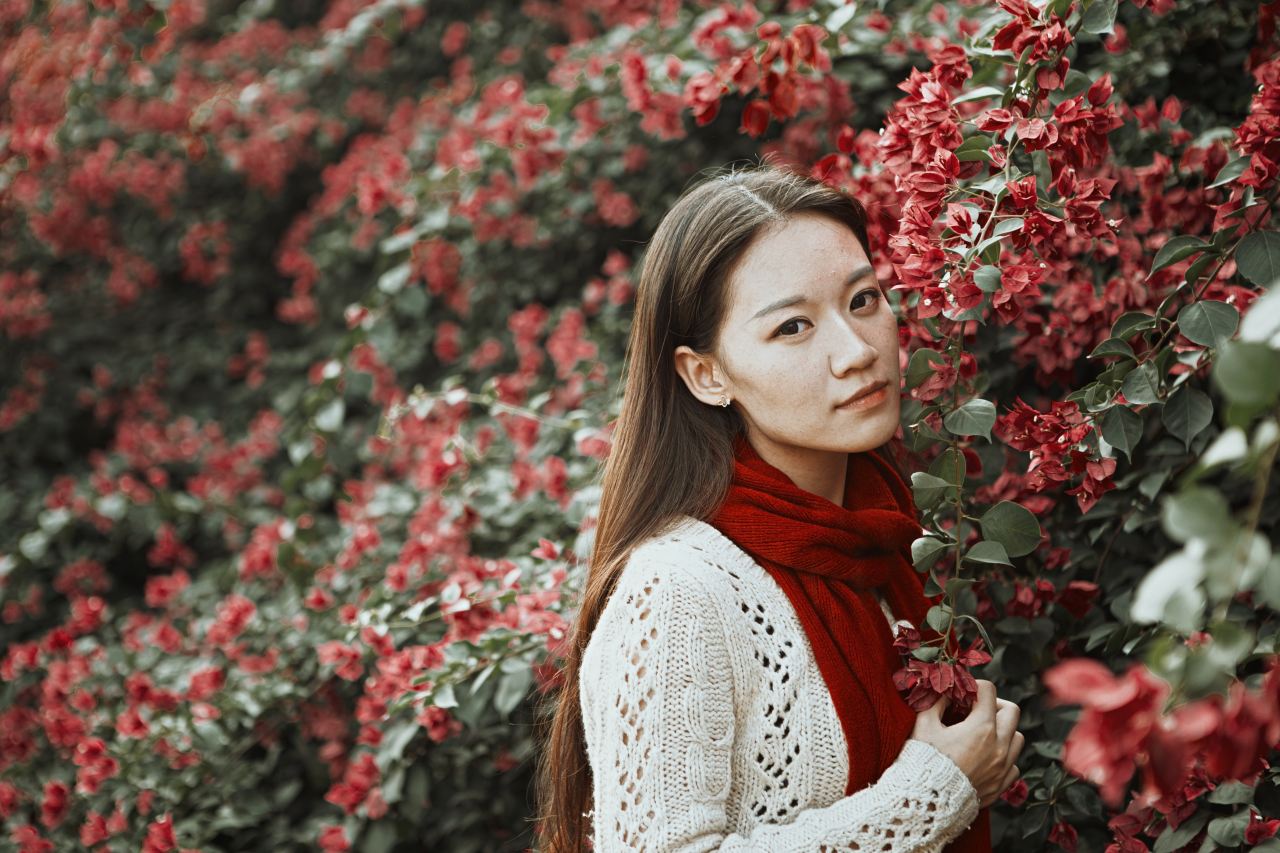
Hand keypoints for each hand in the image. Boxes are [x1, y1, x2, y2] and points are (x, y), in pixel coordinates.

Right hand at [909, 679, 1023, 809]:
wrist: (928, 801)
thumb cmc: (924, 760)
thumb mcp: (924, 725)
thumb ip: (936, 703)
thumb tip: (945, 691)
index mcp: (981, 727)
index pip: (989, 691)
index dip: (975, 687)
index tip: (963, 693)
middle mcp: (999, 745)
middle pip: (1012, 711)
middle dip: (995, 705)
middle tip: (976, 710)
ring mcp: (1003, 767)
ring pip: (1017, 737)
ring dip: (1003, 731)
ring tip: (983, 734)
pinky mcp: (1002, 784)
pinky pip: (1014, 764)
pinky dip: (1004, 757)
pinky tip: (986, 757)